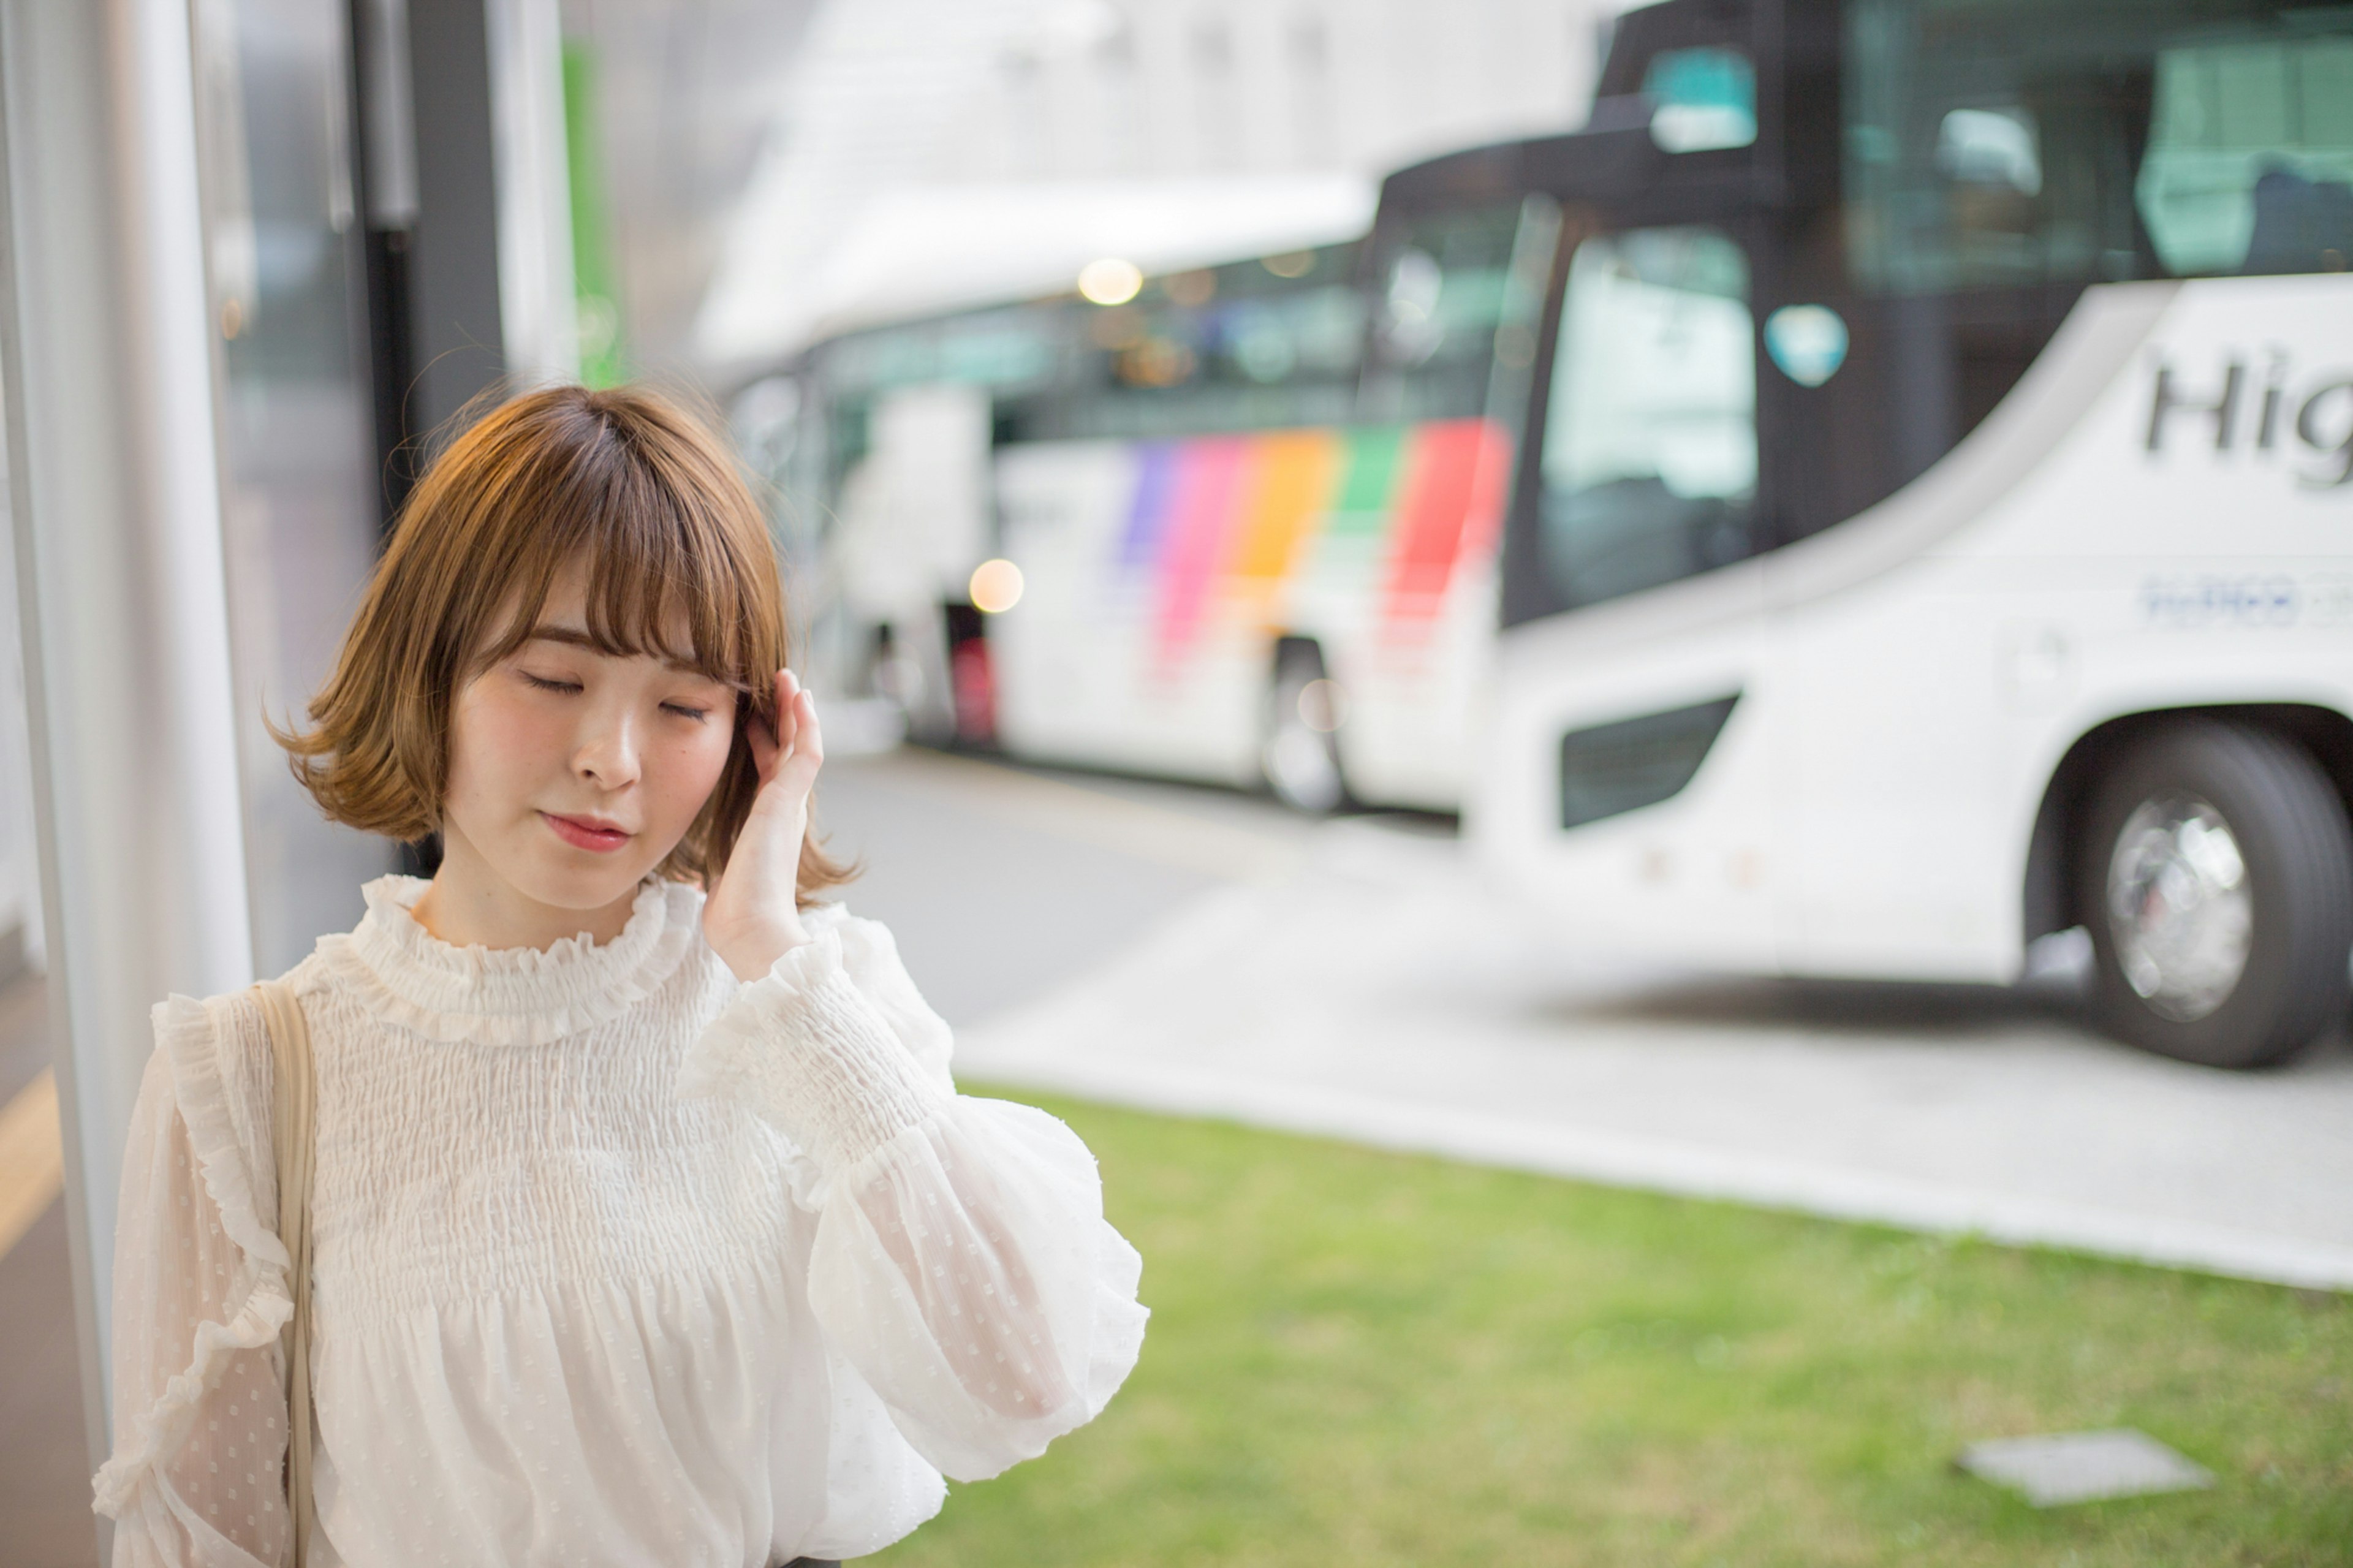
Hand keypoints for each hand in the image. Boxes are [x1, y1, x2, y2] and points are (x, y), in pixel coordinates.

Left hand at [703, 668, 823, 981]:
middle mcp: (784, 811)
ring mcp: (791, 804)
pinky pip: (806, 751)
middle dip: (782, 719)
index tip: (753, 718)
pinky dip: (805, 723)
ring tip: (788, 679)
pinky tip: (799, 696)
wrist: (751, 928)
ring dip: (796, 710)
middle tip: (777, 686)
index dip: (763, 743)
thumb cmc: (734, 915)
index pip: (769, 773)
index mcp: (768, 825)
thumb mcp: (717, 881)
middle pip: (787, 752)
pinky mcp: (791, 799)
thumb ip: (709, 873)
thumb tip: (692, 885)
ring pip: (800, 744)